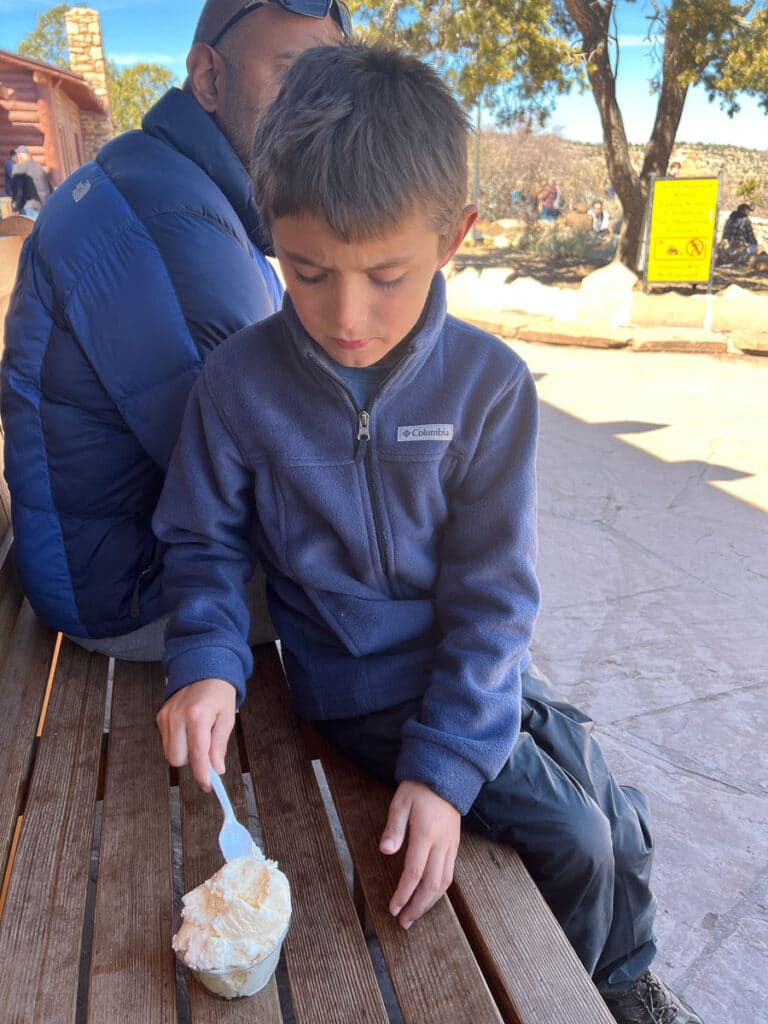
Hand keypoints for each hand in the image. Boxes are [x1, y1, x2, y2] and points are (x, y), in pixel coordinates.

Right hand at [156, 678, 236, 789]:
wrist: (203, 670)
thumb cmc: (219, 693)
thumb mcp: (227, 717)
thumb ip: (219, 745)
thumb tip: (216, 769)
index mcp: (197, 715)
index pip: (197, 755)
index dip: (202, 774)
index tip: (208, 785)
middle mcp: (177, 716)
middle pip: (177, 759)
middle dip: (192, 762)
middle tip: (206, 752)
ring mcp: (166, 716)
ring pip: (170, 753)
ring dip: (185, 753)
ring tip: (198, 736)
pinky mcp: (160, 716)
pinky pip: (167, 742)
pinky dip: (178, 742)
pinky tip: (188, 730)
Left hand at [379, 781, 460, 928]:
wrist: (447, 775)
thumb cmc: (419, 788)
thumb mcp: (400, 802)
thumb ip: (393, 828)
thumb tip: (386, 851)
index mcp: (426, 834)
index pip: (414, 872)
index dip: (403, 894)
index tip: (393, 908)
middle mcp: (442, 844)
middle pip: (432, 885)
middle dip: (417, 907)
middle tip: (403, 922)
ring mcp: (451, 846)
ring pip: (444, 883)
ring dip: (429, 903)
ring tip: (414, 915)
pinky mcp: (455, 845)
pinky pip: (449, 874)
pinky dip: (438, 891)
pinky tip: (428, 897)